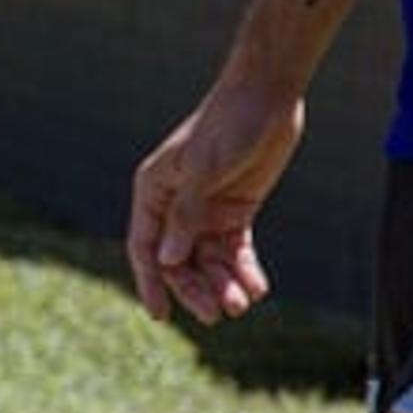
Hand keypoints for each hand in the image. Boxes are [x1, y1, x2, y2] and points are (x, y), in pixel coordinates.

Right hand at [127, 79, 302, 324]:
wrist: (267, 97)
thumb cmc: (228, 126)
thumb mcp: (204, 170)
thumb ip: (186, 216)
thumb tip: (166, 260)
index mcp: (153, 191)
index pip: (145, 247)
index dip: (151, 282)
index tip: (161, 315)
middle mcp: (175, 204)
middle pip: (178, 259)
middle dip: (195, 288)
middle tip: (217, 314)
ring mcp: (206, 209)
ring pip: (208, 259)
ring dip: (223, 283)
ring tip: (243, 302)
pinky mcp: (236, 209)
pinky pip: (235, 249)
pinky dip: (244, 269)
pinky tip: (258, 287)